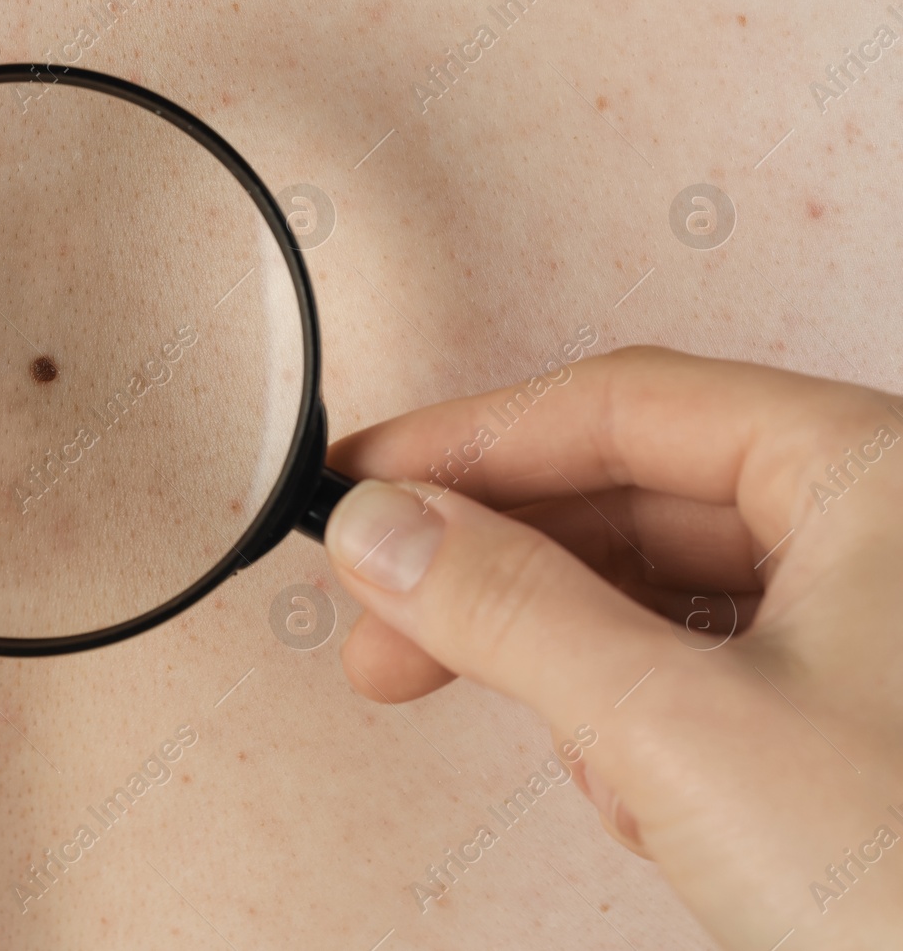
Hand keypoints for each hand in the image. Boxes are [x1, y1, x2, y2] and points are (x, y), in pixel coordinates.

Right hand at [324, 346, 902, 949]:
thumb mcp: (677, 731)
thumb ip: (508, 609)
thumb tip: (380, 528)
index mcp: (874, 472)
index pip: (622, 406)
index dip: (469, 442)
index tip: (357, 479)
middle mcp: (882, 528)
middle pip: (632, 499)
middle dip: (499, 574)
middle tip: (381, 626)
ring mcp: (875, 622)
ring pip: (660, 597)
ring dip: (577, 672)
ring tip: (577, 764)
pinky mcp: (855, 710)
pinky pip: (701, 674)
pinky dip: (642, 728)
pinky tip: (646, 802)